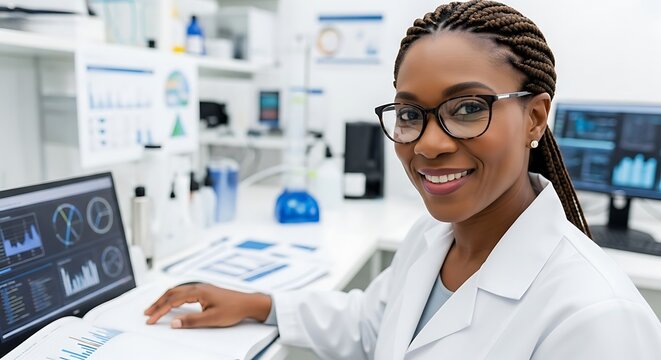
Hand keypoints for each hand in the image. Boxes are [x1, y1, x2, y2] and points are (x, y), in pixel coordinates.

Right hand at [143, 283, 271, 328]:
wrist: (248, 303)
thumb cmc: (233, 309)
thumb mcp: (212, 319)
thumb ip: (192, 321)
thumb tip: (174, 323)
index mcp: (198, 291)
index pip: (172, 301)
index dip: (159, 311)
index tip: (151, 320)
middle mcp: (198, 287)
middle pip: (172, 293)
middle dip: (158, 303)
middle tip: (147, 313)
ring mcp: (202, 288)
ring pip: (178, 291)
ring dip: (165, 299)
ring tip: (155, 308)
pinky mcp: (205, 291)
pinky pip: (184, 292)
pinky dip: (174, 297)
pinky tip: (173, 302)